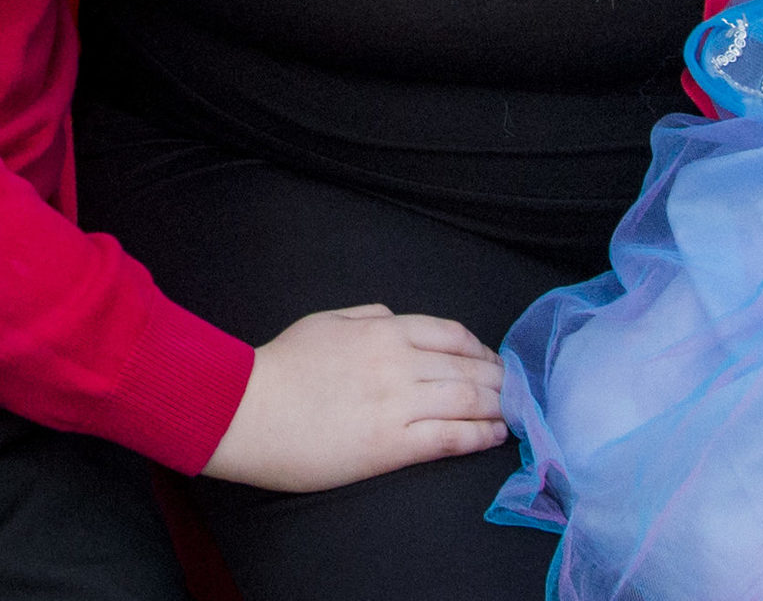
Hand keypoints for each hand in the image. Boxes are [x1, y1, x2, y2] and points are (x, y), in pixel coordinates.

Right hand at [198, 304, 505, 492]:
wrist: (246, 411)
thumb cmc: (279, 367)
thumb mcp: (323, 321)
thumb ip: (366, 316)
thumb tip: (396, 319)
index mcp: (382, 330)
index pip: (451, 334)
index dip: (479, 349)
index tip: (491, 362)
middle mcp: (398, 362)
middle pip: (468, 367)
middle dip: (499, 380)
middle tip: (516, 392)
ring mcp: (398, 404)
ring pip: (468, 400)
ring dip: (499, 407)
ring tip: (514, 414)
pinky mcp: (392, 445)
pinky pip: (451, 437)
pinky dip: (481, 436)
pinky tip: (496, 436)